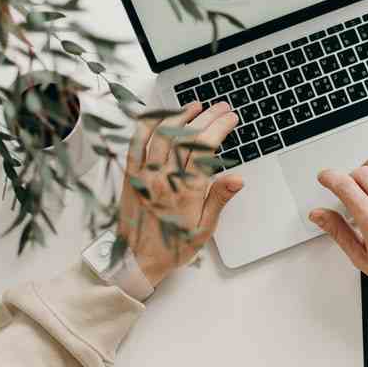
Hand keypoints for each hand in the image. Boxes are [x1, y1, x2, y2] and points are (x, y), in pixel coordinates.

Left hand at [118, 101, 243, 285]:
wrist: (136, 260)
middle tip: (221, 108)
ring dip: (180, 116)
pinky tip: (160, 116)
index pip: (206, 148)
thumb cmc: (172, 246)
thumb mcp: (204, 229)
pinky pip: (136, 142)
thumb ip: (219, 199)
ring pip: (162, 134)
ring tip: (195, 107)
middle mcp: (164, 178)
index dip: (220, 127)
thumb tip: (237, 179)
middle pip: (187, 136)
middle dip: (207, 117)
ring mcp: (144, 174)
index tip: (230, 118)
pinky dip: (148, 125)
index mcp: (186, 191)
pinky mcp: (130, 174)